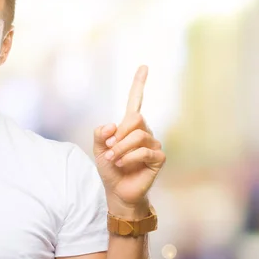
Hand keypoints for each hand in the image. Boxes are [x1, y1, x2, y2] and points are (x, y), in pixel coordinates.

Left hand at [93, 66, 165, 216]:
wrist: (118, 191)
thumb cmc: (110, 169)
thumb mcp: (99, 150)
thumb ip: (100, 135)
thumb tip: (112, 125)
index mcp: (129, 126)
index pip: (135, 101)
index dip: (139, 84)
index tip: (143, 66)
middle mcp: (144, 132)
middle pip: (135, 118)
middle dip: (119, 134)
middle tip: (111, 149)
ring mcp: (153, 144)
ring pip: (138, 135)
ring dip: (121, 148)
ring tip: (114, 160)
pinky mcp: (158, 158)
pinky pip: (145, 151)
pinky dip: (129, 158)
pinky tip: (123, 165)